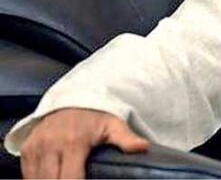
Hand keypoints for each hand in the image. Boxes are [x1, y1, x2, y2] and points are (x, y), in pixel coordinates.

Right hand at [20, 108, 148, 178]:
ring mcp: (36, 147)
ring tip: (67, 177)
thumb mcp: (113, 124)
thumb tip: (142, 147)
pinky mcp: (27, 149)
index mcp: (73, 142)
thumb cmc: (95, 114)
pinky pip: (28, 174)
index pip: (70, 179)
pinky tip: (53, 177)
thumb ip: (126, 139)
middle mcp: (50, 145)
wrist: (73, 99)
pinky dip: (39, 178)